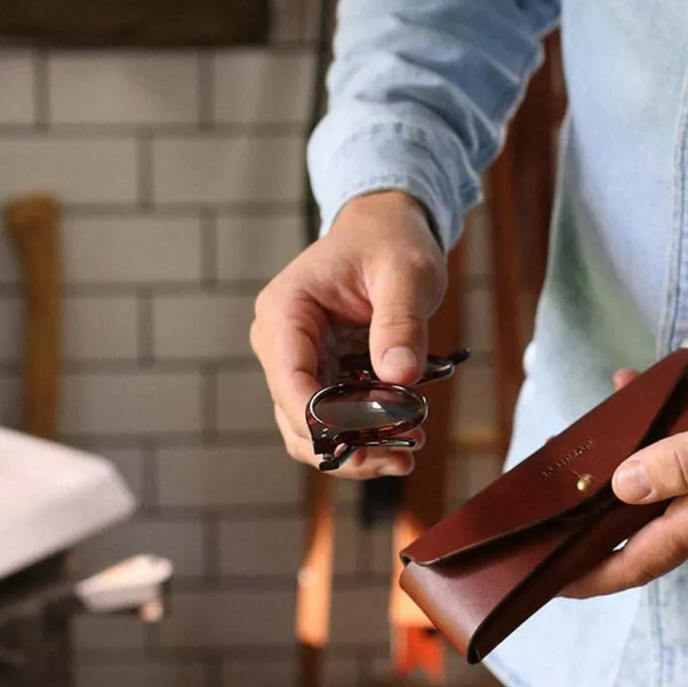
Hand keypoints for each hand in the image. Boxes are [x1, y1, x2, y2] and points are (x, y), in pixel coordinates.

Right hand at [250, 190, 445, 477]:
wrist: (386, 231)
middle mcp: (280, 344)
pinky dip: (365, 437)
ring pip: (311, 431)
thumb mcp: (406, 274)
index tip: (370, 439)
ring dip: (357, 450)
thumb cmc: (390, 242)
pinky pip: (334, 421)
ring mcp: (297, 364)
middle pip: (296, 418)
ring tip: (407, 453)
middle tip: (403, 455)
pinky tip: (404, 439)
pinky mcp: (321, 377)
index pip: (290, 381)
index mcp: (285, 312)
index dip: (324, 420)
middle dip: (347, 445)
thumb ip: (401, 322)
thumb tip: (399, 375)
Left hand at [565, 364, 687, 597]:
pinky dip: (663, 435)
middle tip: (553, 490)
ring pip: (663, 486)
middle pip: (640, 527)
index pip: (635, 561)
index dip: (588, 575)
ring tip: (602, 415)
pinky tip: (649, 393)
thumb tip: (623, 487)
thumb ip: (683, 460)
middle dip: (595, 512)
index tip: (547, 582)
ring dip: (629, 458)